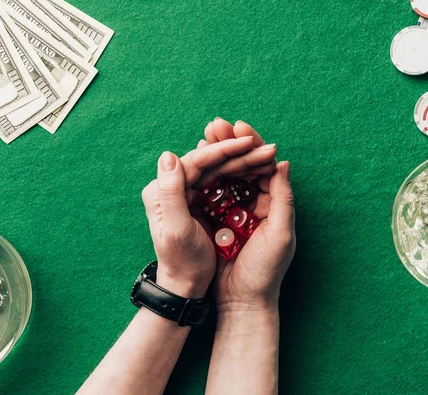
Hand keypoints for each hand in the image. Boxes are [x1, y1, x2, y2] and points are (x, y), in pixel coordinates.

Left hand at [141, 134, 277, 297]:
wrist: (185, 286)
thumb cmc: (182, 262)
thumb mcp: (176, 229)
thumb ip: (170, 191)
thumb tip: (168, 155)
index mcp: (160, 190)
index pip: (194, 161)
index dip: (222, 150)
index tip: (248, 142)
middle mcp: (171, 186)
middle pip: (208, 162)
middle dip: (238, 152)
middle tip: (266, 146)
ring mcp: (186, 192)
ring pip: (217, 169)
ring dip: (243, 160)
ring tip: (267, 154)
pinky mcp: (199, 200)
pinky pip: (222, 180)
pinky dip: (241, 173)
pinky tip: (258, 168)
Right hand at [200, 119, 295, 310]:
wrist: (241, 302)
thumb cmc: (266, 271)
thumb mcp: (280, 234)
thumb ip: (283, 199)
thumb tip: (284, 162)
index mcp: (274, 204)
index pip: (264, 167)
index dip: (253, 145)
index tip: (240, 127)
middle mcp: (255, 204)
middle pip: (242, 166)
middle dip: (230, 144)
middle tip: (216, 124)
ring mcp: (234, 211)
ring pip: (224, 176)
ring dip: (215, 155)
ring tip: (204, 136)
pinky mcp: (215, 221)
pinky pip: (209, 194)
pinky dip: (204, 177)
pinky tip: (193, 161)